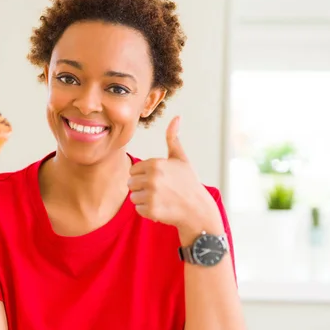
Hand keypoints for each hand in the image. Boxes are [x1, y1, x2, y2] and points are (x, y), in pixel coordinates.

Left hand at [127, 116, 222, 239]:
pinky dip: (148, 211)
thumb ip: (173, 139)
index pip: (133, 170)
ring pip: (133, 197)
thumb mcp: (181, 159)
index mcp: (155, 163)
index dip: (144, 175)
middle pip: (131, 183)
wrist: (198, 210)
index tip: (159, 179)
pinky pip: (138, 209)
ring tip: (161, 199)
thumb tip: (176, 117)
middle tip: (160, 190)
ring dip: (144, 200)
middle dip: (142, 188)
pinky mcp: (151, 210)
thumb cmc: (189, 183)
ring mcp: (151, 195)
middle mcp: (152, 178)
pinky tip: (162, 208)